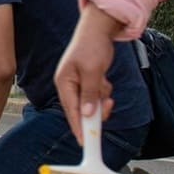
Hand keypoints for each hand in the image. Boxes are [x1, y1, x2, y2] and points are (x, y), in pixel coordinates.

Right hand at [54, 7, 121, 142]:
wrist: (99, 30)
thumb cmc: (92, 46)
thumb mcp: (92, 71)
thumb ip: (89, 94)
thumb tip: (87, 115)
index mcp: (64, 83)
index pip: (71, 111)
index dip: (78, 128)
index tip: (85, 143)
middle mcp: (69, 86)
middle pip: (82, 110)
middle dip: (96, 108)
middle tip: (108, 104)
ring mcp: (78, 84)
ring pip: (92, 103)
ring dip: (101, 97)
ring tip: (104, 82)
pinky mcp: (87, 82)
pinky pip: (97, 95)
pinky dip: (103, 91)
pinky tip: (104, 78)